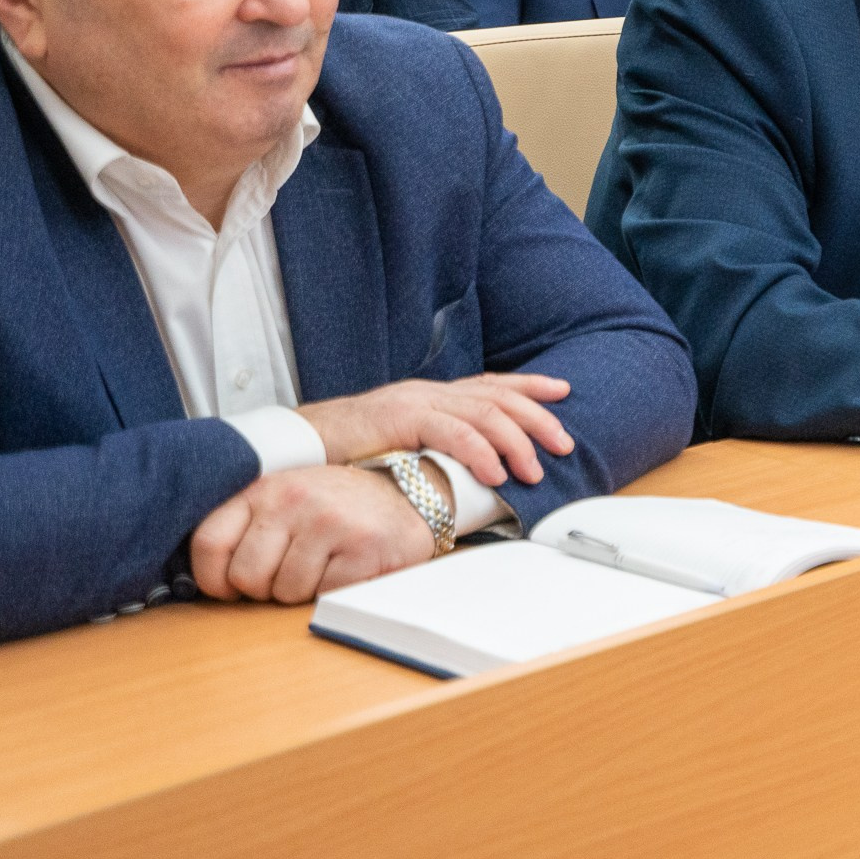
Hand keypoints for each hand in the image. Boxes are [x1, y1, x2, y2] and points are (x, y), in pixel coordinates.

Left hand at [191, 465, 438, 603]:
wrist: (412, 495)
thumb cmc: (341, 507)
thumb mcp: (288, 499)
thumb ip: (247, 524)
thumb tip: (204, 579)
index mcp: (266, 487)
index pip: (209, 543)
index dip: (214, 579)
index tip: (231, 586)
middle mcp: (294, 498)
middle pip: (245, 577)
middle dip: (265, 589)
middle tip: (290, 573)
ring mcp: (329, 520)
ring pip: (285, 592)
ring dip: (303, 591)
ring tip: (324, 564)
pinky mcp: (361, 545)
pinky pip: (324, 595)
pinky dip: (334, 591)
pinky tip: (347, 567)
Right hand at [299, 375, 573, 488]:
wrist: (295, 444)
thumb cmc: (344, 451)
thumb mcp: (397, 443)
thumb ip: (429, 447)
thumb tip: (465, 470)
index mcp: (430, 396)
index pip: (490, 384)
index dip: (529, 387)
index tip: (563, 391)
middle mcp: (429, 392)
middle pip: (498, 398)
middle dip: (537, 419)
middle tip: (564, 444)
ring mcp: (416, 403)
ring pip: (485, 415)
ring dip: (516, 444)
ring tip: (534, 471)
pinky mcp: (401, 419)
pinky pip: (453, 433)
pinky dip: (481, 453)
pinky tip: (496, 474)